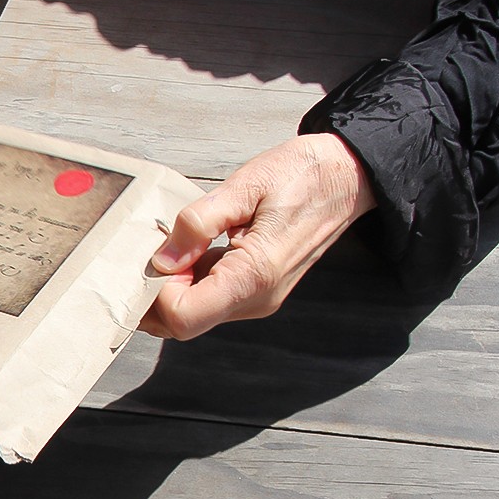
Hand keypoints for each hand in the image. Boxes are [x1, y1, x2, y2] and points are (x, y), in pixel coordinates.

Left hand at [141, 133, 377, 339]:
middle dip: (155, 297)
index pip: (184, 316)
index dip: (156, 294)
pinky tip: (188, 251)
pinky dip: (188, 283)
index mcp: (255, 275)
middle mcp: (257, 298)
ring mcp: (258, 298)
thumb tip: (162, 258)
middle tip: (151, 254)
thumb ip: (199, 222)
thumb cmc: (301, 174)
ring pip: (194, 315)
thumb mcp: (245, 185)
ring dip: (170, 289)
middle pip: (184, 324)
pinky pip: (210, 300)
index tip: (154, 258)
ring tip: (171, 247)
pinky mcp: (256, 290)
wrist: (347, 176)